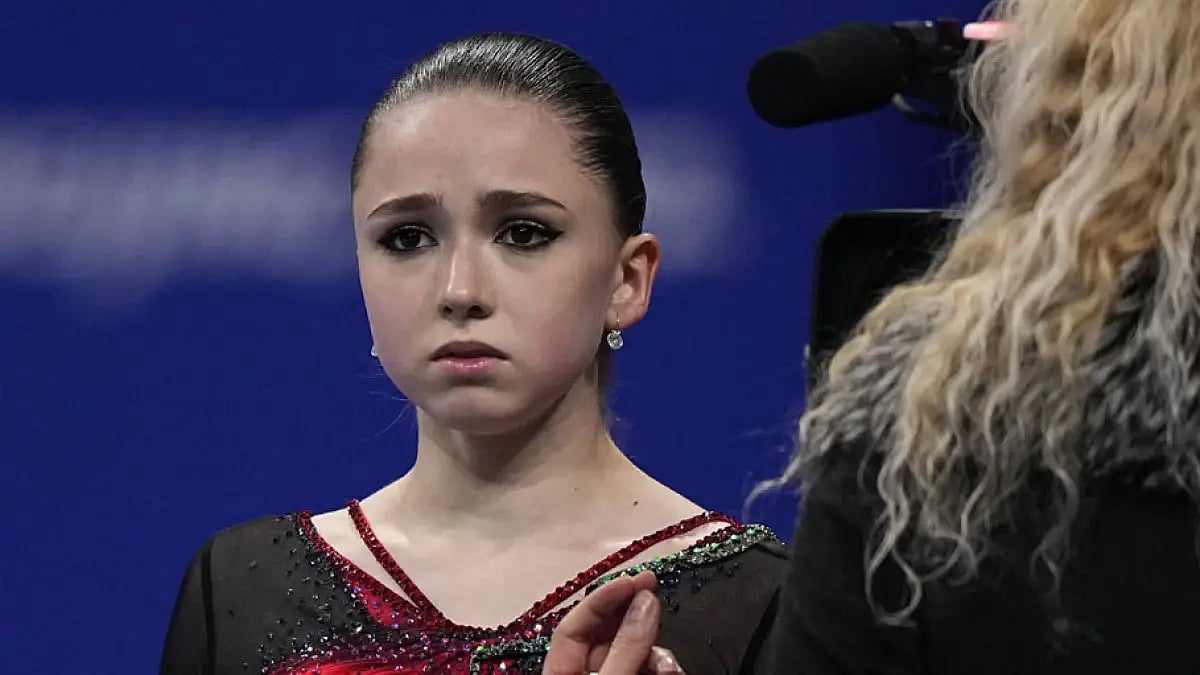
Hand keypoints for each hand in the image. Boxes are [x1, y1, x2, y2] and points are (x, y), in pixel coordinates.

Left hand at [542, 571, 685, 673]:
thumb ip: (626, 647)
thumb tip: (645, 600)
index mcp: (561, 672)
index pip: (575, 624)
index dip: (602, 598)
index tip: (632, 579)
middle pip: (608, 633)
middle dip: (634, 614)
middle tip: (654, 587)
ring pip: (634, 652)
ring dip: (656, 652)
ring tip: (669, 667)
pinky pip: (648, 670)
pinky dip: (661, 668)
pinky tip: (672, 672)